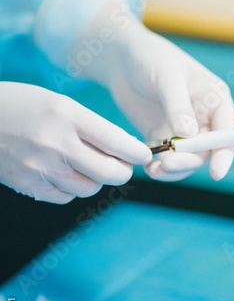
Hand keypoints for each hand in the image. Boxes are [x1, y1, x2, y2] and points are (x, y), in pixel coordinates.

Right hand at [0, 82, 150, 202]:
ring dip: (95, 180)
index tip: (143, 155)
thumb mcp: (59, 103)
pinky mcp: (28, 185)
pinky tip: (63, 172)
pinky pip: (66, 197)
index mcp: (66, 114)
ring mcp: (40, 167)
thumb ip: (90, 127)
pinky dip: (71, 188)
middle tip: (122, 167)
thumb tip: (124, 152)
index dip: (136, 152)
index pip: (115, 140)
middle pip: (108, 173)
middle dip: (122, 172)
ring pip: (89, 187)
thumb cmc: (23, 106)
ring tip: (86, 165)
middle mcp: (55, 142)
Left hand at [87, 18, 233, 181]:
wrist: (121, 58)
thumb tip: (189, 135)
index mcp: (215, 100)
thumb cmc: (150, 57)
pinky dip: (158, 166)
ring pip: (186, 160)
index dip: (224, 154)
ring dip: (173, 170)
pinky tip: (146, 167)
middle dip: (189, 162)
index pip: (227, 132)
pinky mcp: (163, 136)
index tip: (216, 174)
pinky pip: (166, 159)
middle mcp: (204, 118)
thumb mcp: (166, 76)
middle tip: (166, 165)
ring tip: (153, 171)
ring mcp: (183, 129)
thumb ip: (178, 106)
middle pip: (206, 151)